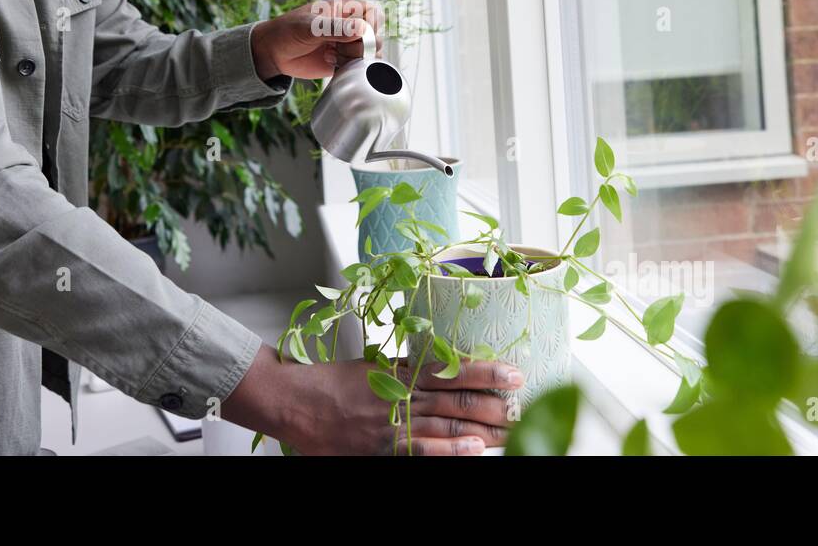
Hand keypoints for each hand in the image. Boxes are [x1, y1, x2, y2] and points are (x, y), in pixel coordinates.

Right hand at [224, 344, 523, 455]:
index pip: (453, 369)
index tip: (514, 373)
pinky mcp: (383, 448)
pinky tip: (475, 449)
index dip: (486, 371)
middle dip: (495, 404)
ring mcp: (393, 424)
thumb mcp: (372, 366)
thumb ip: (405, 371)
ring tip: (513, 428)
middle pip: (459, 399)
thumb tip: (440, 369)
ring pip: (449, 424)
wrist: (293, 401)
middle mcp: (401, 394)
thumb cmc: (329, 382)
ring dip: (484, 427)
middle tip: (524, 405)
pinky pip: (423, 450)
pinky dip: (452, 450)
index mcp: (400, 370)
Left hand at [250, 0, 383, 80]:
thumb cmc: (287, 31)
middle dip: (362, 46)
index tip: (359, 34)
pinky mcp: (343, 61)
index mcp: (344, 9)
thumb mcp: (309, 27)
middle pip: (375, 36)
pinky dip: (349, 68)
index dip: (372, 25)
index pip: (373, 13)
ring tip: (333, 56)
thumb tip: (362, 28)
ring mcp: (347, 45)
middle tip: (340, 48)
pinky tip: (331, 64)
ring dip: (355, 58)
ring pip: (370, 53)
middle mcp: (349, 26)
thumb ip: (336, 28)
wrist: (272, 53)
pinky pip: (358, 67)